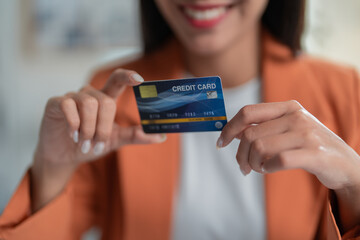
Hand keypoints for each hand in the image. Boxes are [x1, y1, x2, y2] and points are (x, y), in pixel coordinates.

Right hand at [35, 69, 164, 166]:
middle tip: (97, 144)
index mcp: (106, 100)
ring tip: (85, 144)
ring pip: (89, 104)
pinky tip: (73, 135)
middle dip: (104, 128)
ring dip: (89, 129)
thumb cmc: (91, 145)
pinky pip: (68, 105)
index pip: (117, 80)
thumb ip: (135, 136)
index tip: (139, 79)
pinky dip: (74, 124)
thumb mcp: (115, 140)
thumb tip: (161, 136)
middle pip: (106, 102)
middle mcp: (90, 95)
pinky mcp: (56, 102)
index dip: (127, 76)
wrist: (65, 156)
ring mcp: (73, 97)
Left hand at [217, 100, 359, 229]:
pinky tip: (270, 170)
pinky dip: (268, 168)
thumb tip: (235, 132)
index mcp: (288, 107)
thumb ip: (264, 127)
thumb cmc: (310, 146)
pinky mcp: (314, 154)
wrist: (345, 164)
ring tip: (260, 168)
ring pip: (260, 148)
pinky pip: (277, 161)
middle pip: (250, 135)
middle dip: (241, 155)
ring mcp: (306, 134)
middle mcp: (296, 117)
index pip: (247, 112)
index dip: (229, 128)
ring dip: (254, 163)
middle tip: (244, 167)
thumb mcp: (289, 129)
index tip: (221, 143)